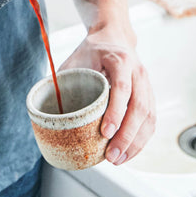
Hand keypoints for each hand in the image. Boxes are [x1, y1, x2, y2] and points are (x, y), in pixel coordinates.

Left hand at [59, 28, 155, 165]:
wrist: (113, 36)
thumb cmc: (91, 51)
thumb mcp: (74, 59)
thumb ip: (63, 82)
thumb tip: (45, 112)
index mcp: (120, 60)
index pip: (123, 87)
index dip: (116, 112)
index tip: (106, 132)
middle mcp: (138, 71)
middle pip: (140, 107)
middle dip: (127, 136)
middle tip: (111, 156)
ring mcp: (147, 84)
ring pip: (149, 117)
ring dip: (135, 142)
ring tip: (118, 160)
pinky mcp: (149, 95)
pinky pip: (150, 120)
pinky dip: (141, 139)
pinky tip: (128, 153)